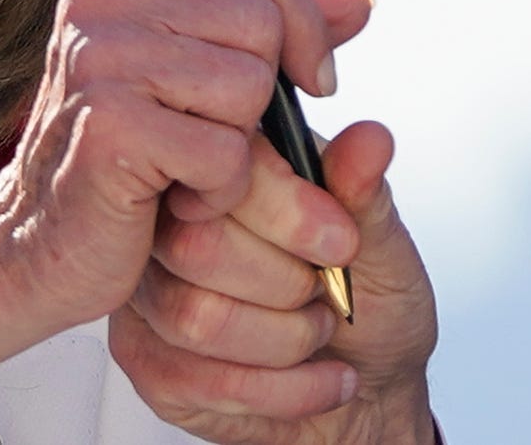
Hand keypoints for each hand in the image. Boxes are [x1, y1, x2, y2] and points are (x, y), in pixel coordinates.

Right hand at [0, 0, 374, 354]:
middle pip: (261, 22)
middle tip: (217, 137)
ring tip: (186, 167)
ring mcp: (99, 57)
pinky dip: (218, 192)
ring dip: (239, 149)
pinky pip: (226, 152)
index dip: (302, 18)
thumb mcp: (201, 76)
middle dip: (265, 96)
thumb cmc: (127, 161)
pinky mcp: (111, 126)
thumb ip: (277, 30)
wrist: (37, 248)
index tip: (312, 78)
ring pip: (250, 87)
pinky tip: (174, 200)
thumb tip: (361, 2)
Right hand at [110, 120, 440, 444]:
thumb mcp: (386, 248)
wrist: (370, 387)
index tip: (340, 246)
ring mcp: (152, 288)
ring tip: (317, 332)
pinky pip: (195, 380)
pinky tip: (315, 380)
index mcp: (234, 170)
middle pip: (196, 245)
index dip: (289, 213)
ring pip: (194, 317)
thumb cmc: (372, 305)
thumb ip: (367, 196)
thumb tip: (370, 139)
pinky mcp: (145, 356)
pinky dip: (279, 391)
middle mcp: (177, 220)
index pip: (226, 170)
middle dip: (286, 287)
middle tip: (324, 293)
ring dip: (284, 341)